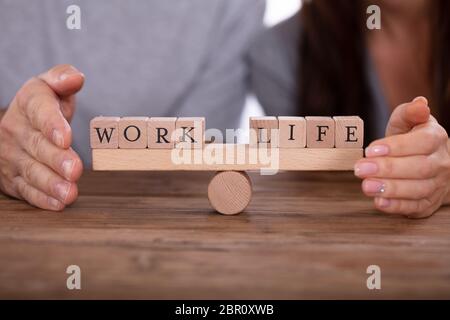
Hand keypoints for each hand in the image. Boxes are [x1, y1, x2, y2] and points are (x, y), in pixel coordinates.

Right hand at [0, 65, 84, 210]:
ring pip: (31, 171)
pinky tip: (58, 203)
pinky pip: (26, 190)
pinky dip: (43, 198)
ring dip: (51, 184)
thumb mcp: (50, 87)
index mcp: (29, 102)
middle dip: (57, 159)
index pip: (39, 110)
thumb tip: (76, 77)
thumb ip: (62, 78)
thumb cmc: (44, 106)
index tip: (65, 137)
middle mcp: (16, 129)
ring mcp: (12, 155)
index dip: (52, 124)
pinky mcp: (13, 178)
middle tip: (75, 170)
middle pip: (37, 145)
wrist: (19, 126)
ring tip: (69, 193)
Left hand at [354, 97, 449, 217]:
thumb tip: (419, 103)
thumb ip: (408, 112)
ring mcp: (437, 184)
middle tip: (360, 169)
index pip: (422, 142)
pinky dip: (396, 206)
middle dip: (387, 169)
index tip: (370, 149)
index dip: (396, 147)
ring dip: (390, 189)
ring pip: (417, 189)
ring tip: (366, 186)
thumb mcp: (407, 122)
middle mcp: (440, 162)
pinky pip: (415, 207)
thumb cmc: (411, 139)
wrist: (428, 161)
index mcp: (436, 138)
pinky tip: (379, 202)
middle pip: (418, 168)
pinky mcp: (428, 203)